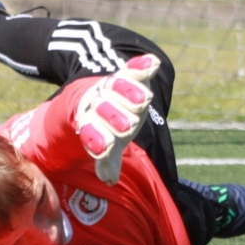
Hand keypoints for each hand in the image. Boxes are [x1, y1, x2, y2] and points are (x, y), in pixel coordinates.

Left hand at [75, 54, 158, 183]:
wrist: (102, 97)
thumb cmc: (108, 126)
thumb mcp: (108, 144)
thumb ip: (108, 160)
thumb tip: (109, 179)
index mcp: (92, 122)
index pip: (93, 130)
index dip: (98, 138)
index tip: (104, 148)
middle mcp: (101, 102)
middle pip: (107, 109)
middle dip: (114, 117)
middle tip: (126, 127)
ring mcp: (114, 87)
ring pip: (118, 87)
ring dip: (128, 92)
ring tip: (143, 99)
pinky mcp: (128, 73)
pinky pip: (135, 68)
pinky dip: (142, 65)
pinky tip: (152, 64)